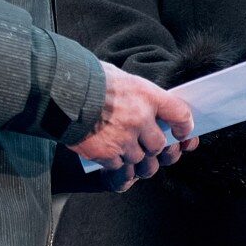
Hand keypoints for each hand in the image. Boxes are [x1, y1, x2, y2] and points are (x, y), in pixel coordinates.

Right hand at [71, 62, 195, 191]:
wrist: (61, 92)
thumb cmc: (89, 80)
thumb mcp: (122, 78)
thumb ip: (140, 96)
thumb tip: (152, 110)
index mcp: (147, 96)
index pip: (180, 114)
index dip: (184, 127)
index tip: (180, 133)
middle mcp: (140, 118)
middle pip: (159, 146)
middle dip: (153, 148)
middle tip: (145, 146)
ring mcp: (124, 138)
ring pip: (140, 160)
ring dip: (134, 158)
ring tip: (124, 150)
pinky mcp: (106, 153)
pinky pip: (119, 166)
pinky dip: (114, 163)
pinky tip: (107, 153)